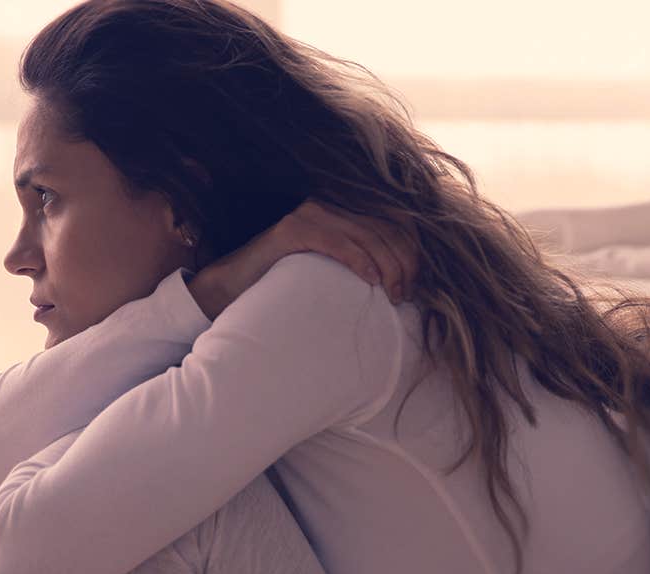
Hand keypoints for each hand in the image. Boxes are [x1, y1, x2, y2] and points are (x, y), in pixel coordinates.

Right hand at [189, 198, 417, 319]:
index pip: (393, 219)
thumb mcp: (332, 268)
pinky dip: (359, 260)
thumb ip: (362, 259)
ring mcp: (308, 214)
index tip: (416, 282)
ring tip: (393, 293)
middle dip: (404, 261)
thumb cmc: (285, 284)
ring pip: (366, 235)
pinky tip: (370, 280)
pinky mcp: (291, 230)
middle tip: (406, 294)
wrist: (233, 288)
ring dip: (387, 266)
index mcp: (342, 209)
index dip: (412, 249)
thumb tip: (407, 276)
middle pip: (384, 227)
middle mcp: (327, 204)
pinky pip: (336, 241)